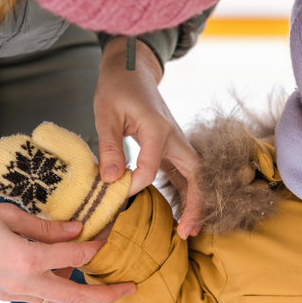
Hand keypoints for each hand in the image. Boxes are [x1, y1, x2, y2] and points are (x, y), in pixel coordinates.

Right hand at [0, 202, 134, 302]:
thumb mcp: (9, 215)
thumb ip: (46, 226)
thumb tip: (77, 229)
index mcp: (27, 260)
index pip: (77, 254)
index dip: (97, 243)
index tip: (108, 233)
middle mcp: (24, 283)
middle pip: (76, 298)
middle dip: (108, 295)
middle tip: (131, 288)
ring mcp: (15, 293)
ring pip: (61, 301)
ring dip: (85, 293)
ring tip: (105, 280)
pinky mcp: (9, 295)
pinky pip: (44, 297)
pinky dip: (62, 288)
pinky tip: (69, 272)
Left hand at [94, 37, 202, 237]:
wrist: (132, 71)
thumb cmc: (118, 88)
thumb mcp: (105, 113)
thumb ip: (110, 146)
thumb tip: (112, 179)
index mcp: (158, 129)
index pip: (152, 167)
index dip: (134, 184)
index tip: (114, 190)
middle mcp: (175, 137)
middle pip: (195, 175)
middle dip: (194, 204)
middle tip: (186, 232)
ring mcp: (177, 143)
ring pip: (195, 177)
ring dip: (195, 202)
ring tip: (188, 230)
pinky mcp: (172, 148)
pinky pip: (185, 174)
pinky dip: (187, 194)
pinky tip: (182, 214)